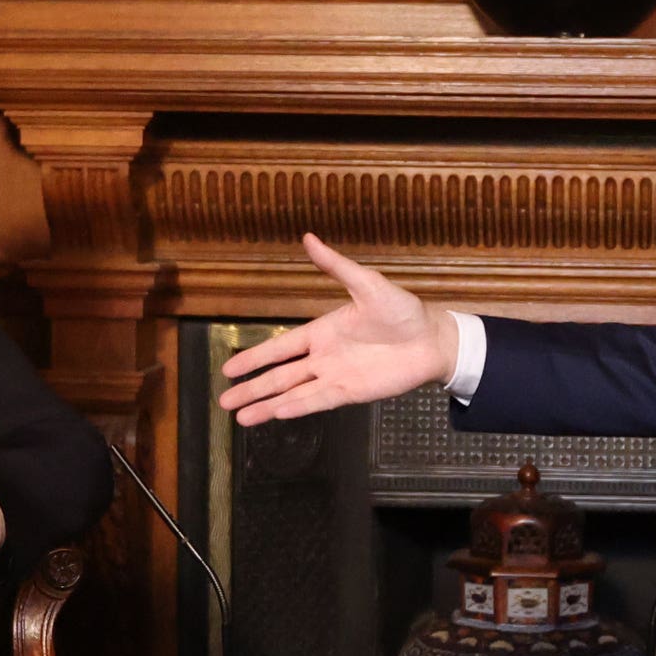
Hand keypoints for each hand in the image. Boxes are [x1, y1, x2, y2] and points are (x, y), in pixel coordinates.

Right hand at [216, 235, 460, 425]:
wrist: (432, 340)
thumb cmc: (402, 310)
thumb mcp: (367, 284)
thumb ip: (336, 266)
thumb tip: (309, 237)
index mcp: (322, 331)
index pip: (280, 347)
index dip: (255, 357)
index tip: (229, 369)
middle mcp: (323, 357)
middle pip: (279, 376)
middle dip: (252, 388)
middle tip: (223, 401)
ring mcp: (336, 377)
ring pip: (293, 393)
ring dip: (267, 405)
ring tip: (240, 418)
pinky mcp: (352, 392)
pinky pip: (319, 401)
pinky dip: (297, 407)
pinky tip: (277, 414)